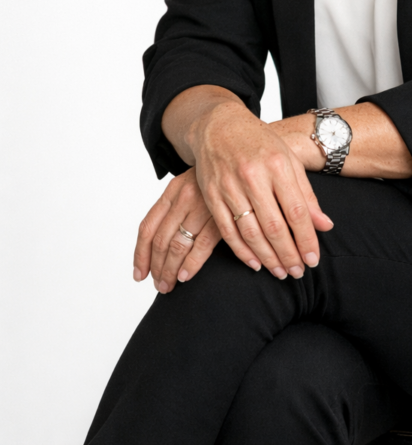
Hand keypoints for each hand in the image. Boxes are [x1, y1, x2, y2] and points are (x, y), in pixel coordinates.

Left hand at [133, 167, 220, 292]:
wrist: (238, 158)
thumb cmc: (214, 179)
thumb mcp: (190, 185)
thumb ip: (175, 209)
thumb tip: (158, 245)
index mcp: (172, 191)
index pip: (147, 228)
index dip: (140, 255)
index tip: (139, 274)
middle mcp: (183, 198)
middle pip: (161, 241)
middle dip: (157, 268)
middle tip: (159, 285)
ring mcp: (201, 206)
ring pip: (178, 246)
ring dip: (170, 271)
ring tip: (169, 285)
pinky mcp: (221, 216)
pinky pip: (201, 245)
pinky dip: (191, 264)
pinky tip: (185, 276)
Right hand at [187, 98, 333, 282]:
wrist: (219, 125)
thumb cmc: (259, 142)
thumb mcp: (289, 159)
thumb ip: (306, 194)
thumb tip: (324, 226)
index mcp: (278, 165)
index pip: (297, 211)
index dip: (306, 239)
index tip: (313, 259)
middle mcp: (253, 176)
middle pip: (274, 226)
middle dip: (288, 254)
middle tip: (298, 272)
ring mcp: (229, 186)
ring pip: (250, 232)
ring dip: (267, 257)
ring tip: (280, 272)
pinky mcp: (211, 195)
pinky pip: (227, 231)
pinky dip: (241, 251)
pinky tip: (255, 263)